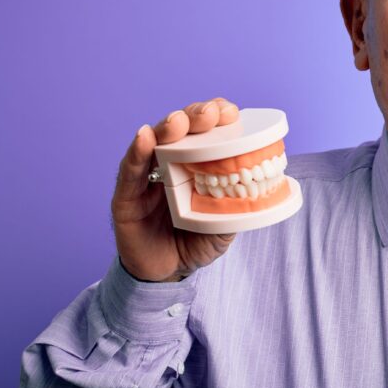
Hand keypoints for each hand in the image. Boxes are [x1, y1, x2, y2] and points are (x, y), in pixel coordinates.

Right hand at [111, 97, 240, 281]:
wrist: (167, 275)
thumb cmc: (194, 243)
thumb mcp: (223, 226)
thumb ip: (237, 209)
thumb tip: (261, 195)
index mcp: (195, 164)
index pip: (206, 131)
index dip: (217, 116)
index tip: (230, 113)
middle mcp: (169, 163)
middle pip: (181, 129)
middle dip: (196, 115)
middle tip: (210, 114)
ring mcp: (146, 177)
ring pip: (154, 142)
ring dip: (167, 127)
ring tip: (179, 121)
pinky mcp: (126, 196)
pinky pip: (129, 171)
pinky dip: (136, 152)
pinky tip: (144, 137)